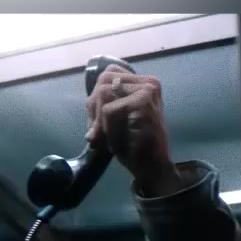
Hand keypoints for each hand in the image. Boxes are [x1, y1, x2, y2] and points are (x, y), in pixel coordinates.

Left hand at [86, 65, 184, 196]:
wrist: (152, 166)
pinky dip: (105, 127)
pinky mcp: (143, 102)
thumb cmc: (134, 143)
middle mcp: (148, 82)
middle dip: (93, 108)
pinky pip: (108, 109)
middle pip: (103, 81)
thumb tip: (88, 100)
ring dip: (98, 119)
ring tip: (105, 137)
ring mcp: (147, 90)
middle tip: (95, 132)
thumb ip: (104, 103)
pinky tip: (114, 139)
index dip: (96, 97)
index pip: (108, 74)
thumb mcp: (115, 118)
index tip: (95, 120)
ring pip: (103, 94)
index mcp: (144, 82)